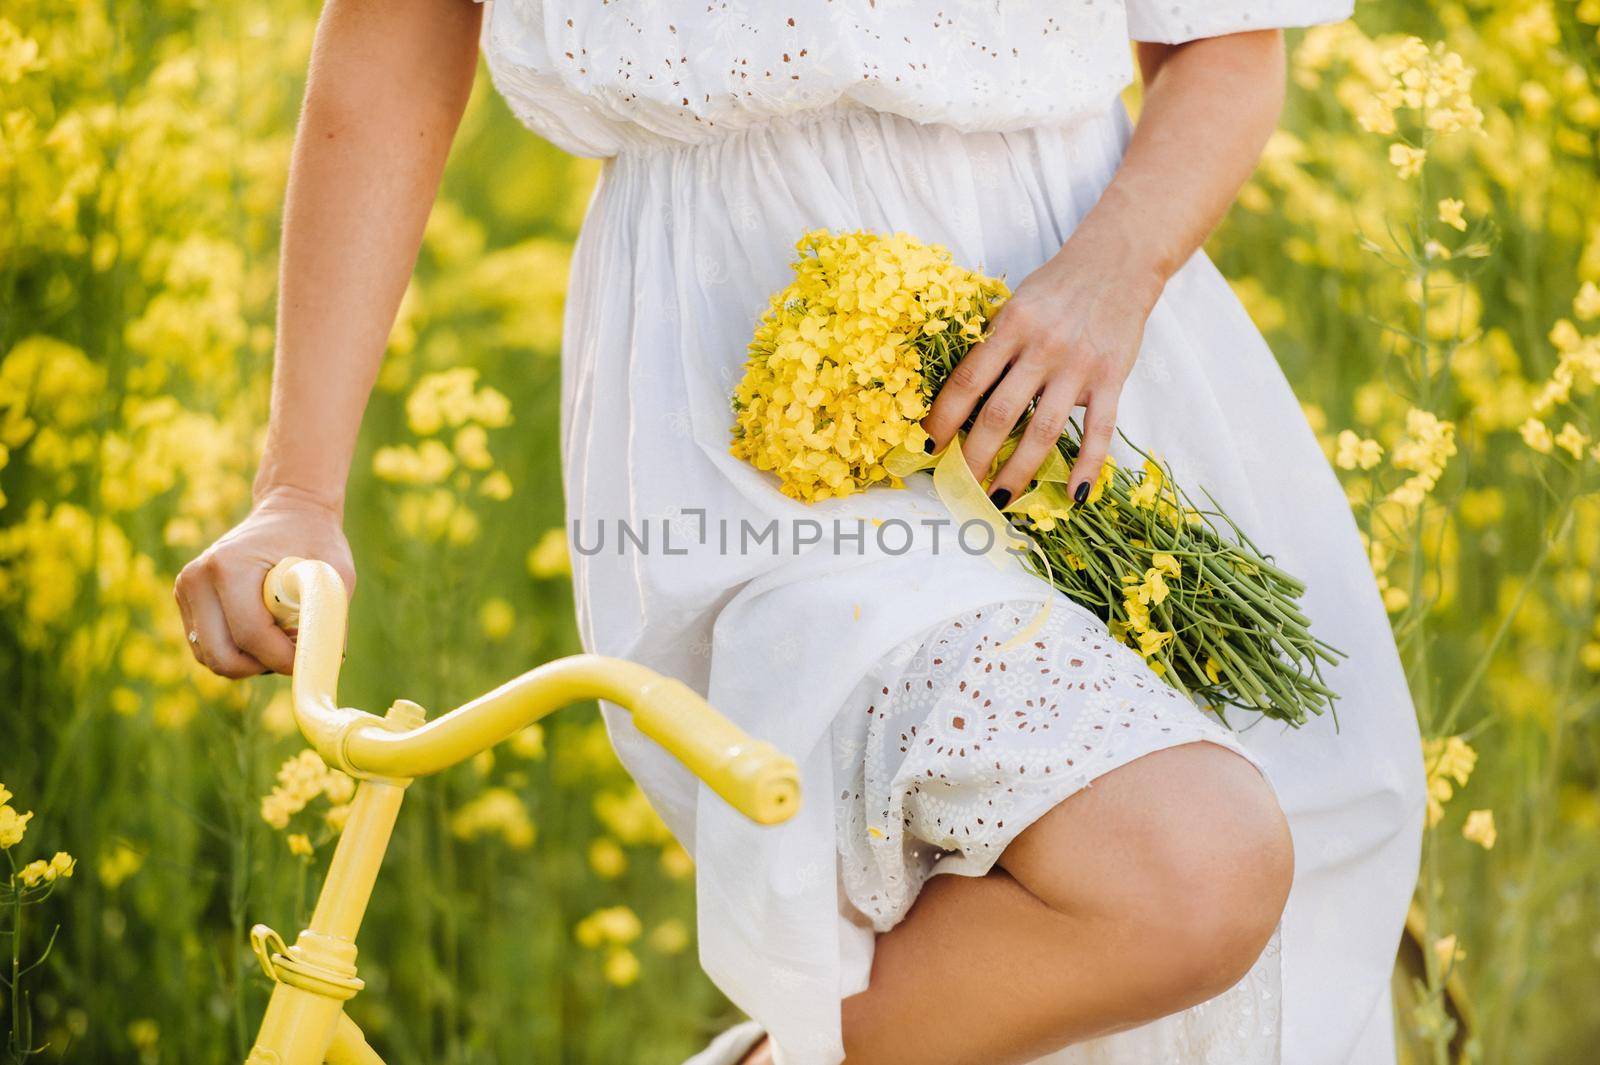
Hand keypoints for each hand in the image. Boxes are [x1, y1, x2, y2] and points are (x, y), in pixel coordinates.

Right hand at [174, 486, 354, 677]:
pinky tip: (265, 632)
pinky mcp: (186, 600)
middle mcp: (197, 578)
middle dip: (262, 666)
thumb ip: (329, 616)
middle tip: (293, 652)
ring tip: (282, 636)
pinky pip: (208, 647)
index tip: (310, 657)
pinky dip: (237, 652)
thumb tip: (322, 662)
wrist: (289, 511)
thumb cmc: (316, 540)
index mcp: (229, 566)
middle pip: (222, 656)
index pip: (251, 634)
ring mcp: (186, 589)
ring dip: (250, 662)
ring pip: (211, 658)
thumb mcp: (335, 573)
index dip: (283, 658)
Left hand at [920, 238, 1163, 508]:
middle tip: (959, 487)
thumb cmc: (1057, 286)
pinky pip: (1099, 430)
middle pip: (998, 413)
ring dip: (1019, 470)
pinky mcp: (1111, 378)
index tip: (929, 447)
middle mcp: (1041, 348)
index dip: (943, 418)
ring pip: (1042, 430)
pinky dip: (1087, 466)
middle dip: (974, 457)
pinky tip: (1074, 496)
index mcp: (1009, 326)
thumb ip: (993, 343)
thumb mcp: (1015, 303)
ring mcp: (1077, 366)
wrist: (1118, 261)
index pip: (967, 381)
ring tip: (999, 498)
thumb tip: (961, 394)